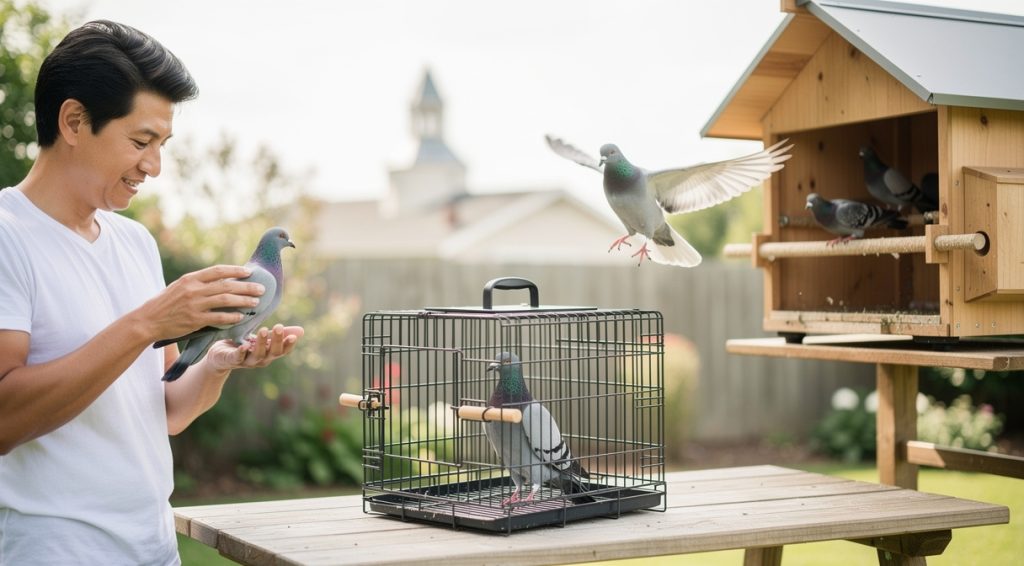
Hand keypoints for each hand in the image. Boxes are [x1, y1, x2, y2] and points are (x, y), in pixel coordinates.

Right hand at [141, 265, 265, 341]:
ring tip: (255, 303)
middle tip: (261, 289)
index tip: (249, 272)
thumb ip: (198, 283)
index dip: (235, 271)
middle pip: (226, 285)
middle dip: (246, 287)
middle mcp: (193, 289)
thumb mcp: (180, 287)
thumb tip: (221, 280)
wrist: (148, 320)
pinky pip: (218, 318)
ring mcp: (194, 305)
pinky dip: (231, 317)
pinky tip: (241, 317)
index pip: (218, 271)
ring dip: (243, 301)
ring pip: (225, 300)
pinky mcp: (194, 320)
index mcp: (190, 278)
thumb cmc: (165, 303)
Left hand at [206, 324, 303, 371]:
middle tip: (278, 327)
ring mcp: (246, 361)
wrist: (220, 356)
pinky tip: (244, 346)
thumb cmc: (245, 345)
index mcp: (269, 354)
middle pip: (272, 352)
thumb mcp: (264, 338)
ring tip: (263, 330)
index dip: (288, 345)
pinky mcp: (231, 360)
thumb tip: (302, 331)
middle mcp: (261, 360)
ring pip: (257, 355)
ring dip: (261, 344)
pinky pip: (237, 357)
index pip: (283, 351)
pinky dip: (241, 353)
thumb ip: (281, 334)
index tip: (293, 336)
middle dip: (276, 340)